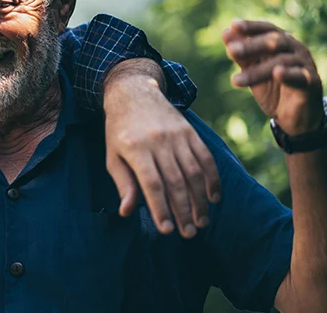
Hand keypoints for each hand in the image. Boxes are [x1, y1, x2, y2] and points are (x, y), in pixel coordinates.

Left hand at [103, 73, 220, 238]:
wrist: (134, 93)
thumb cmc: (120, 131)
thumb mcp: (112, 156)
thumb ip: (123, 183)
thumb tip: (127, 212)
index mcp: (135, 148)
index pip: (152, 184)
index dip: (161, 209)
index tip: (167, 230)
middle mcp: (158, 141)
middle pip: (176, 182)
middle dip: (184, 211)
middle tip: (188, 234)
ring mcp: (177, 136)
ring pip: (194, 173)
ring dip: (200, 200)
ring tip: (201, 222)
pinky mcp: (190, 132)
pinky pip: (206, 158)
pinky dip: (212, 179)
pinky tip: (214, 198)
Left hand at [223, 20, 323, 135]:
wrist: (296, 117)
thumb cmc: (274, 88)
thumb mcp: (254, 71)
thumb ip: (242, 55)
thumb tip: (225, 33)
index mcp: (283, 42)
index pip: (267, 29)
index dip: (251, 27)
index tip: (233, 25)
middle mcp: (296, 49)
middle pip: (275, 41)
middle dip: (251, 46)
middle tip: (231, 51)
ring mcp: (305, 64)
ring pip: (282, 61)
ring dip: (257, 70)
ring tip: (235, 81)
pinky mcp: (312, 82)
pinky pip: (300, 76)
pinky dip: (288, 74)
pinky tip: (277, 73)